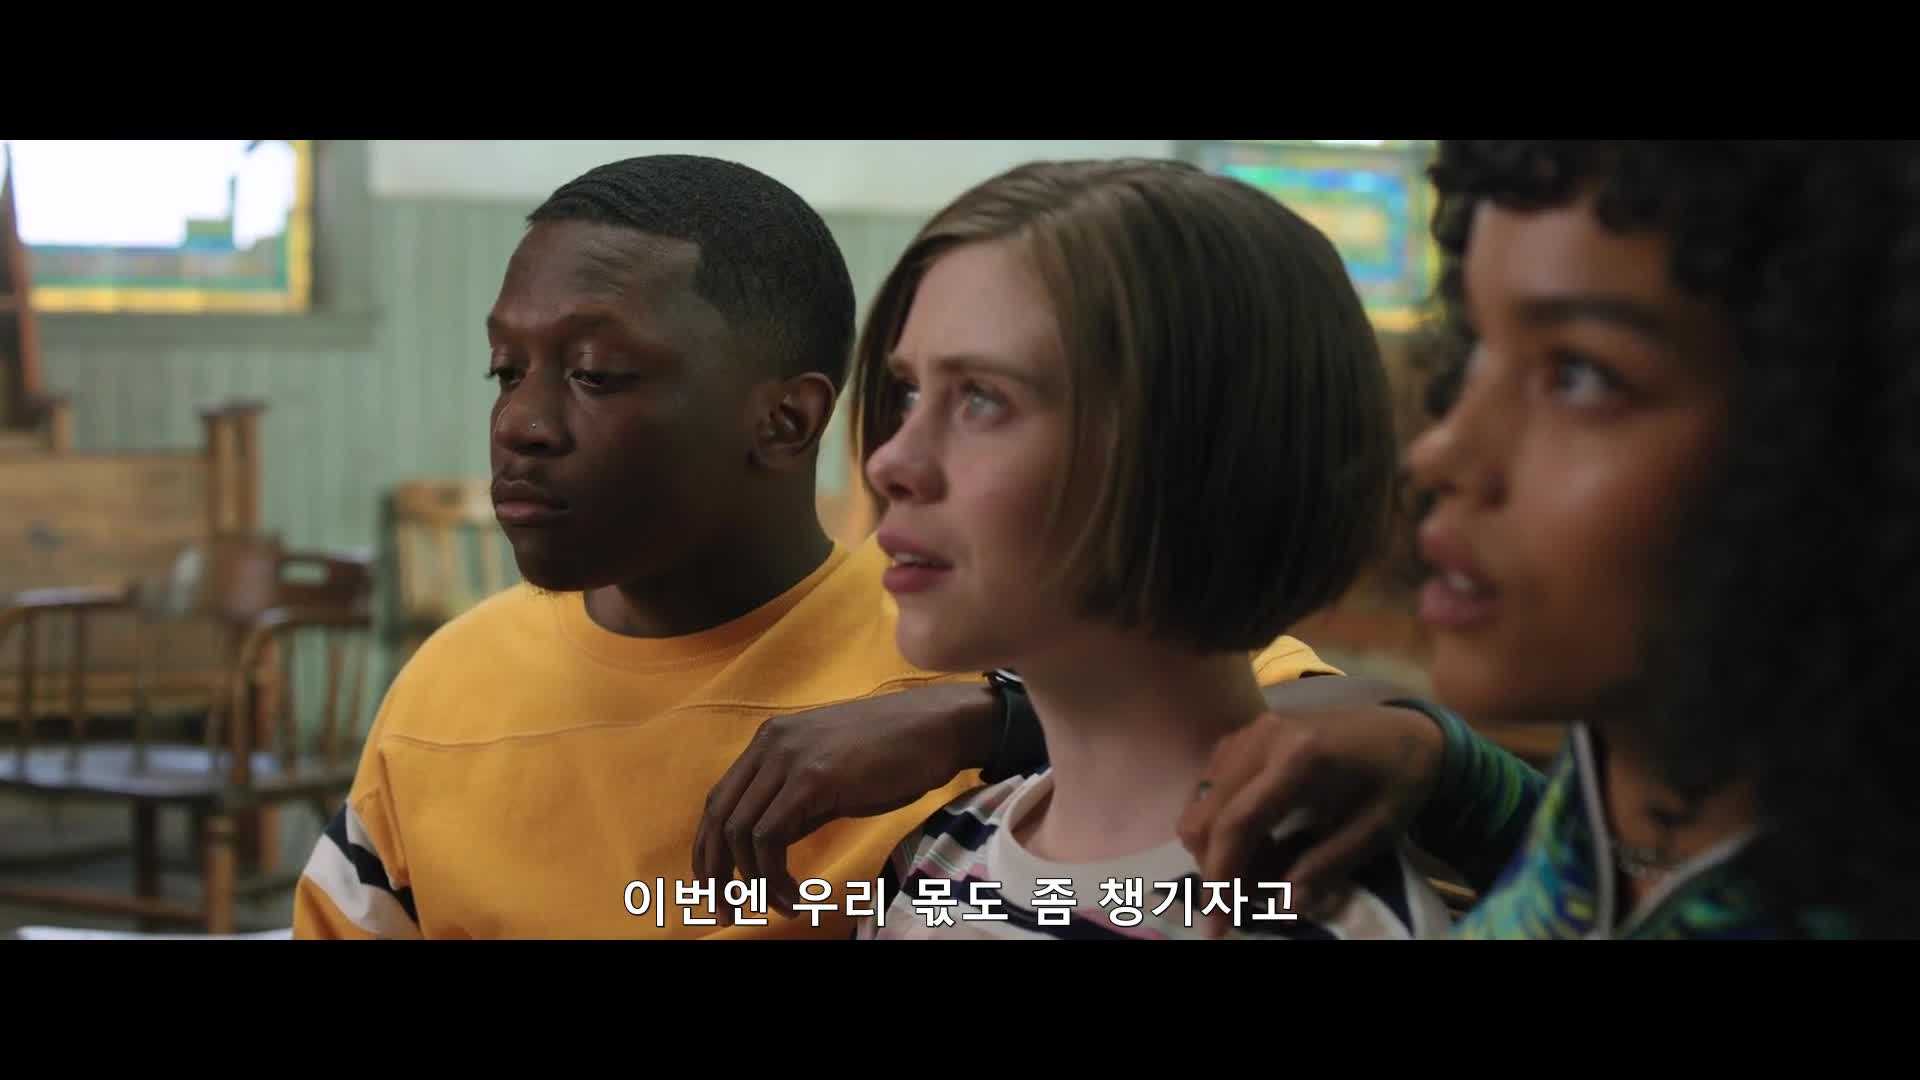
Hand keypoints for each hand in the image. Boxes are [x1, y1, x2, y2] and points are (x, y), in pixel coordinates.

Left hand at [694, 683, 998, 915]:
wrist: (938, 727)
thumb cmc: (895, 755)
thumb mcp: (830, 777)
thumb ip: (794, 806)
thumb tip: (765, 849)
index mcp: (770, 741)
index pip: (718, 802)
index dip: (709, 851)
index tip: (715, 888)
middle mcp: (770, 744)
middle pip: (717, 818)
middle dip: (715, 873)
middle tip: (727, 912)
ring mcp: (788, 757)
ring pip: (740, 832)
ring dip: (754, 881)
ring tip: (782, 906)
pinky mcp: (812, 776)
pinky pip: (770, 836)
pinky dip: (774, 875)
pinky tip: (797, 895)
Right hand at [1176, 702, 1443, 936]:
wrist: (1407, 732)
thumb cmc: (1398, 780)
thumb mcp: (1377, 830)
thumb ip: (1328, 866)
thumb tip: (1284, 905)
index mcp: (1299, 759)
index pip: (1237, 823)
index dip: (1220, 877)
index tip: (1217, 925)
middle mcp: (1262, 739)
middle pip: (1206, 816)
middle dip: (1218, 867)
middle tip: (1254, 896)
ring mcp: (1249, 732)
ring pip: (1201, 803)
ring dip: (1220, 845)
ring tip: (1267, 863)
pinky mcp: (1245, 736)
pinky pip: (1212, 787)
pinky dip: (1224, 821)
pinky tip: (1263, 834)